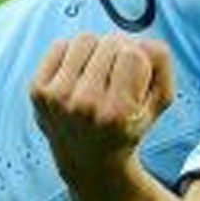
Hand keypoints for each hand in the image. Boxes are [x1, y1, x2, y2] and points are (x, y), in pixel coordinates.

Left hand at [29, 33, 175, 175]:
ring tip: (99, 73)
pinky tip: (78, 75)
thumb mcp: (159, 102)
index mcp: (117, 113)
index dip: (139, 58)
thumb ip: (162, 65)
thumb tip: (141, 40)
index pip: (133, 54)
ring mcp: (57, 98)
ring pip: (84, 39)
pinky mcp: (37, 91)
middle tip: (117, 75)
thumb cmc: (128, 125)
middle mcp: (84, 106)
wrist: (89, 161)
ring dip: (96, 49)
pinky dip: (72, 53)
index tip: (136, 75)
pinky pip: (59, 45)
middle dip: (119, 52)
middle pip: (110, 43)